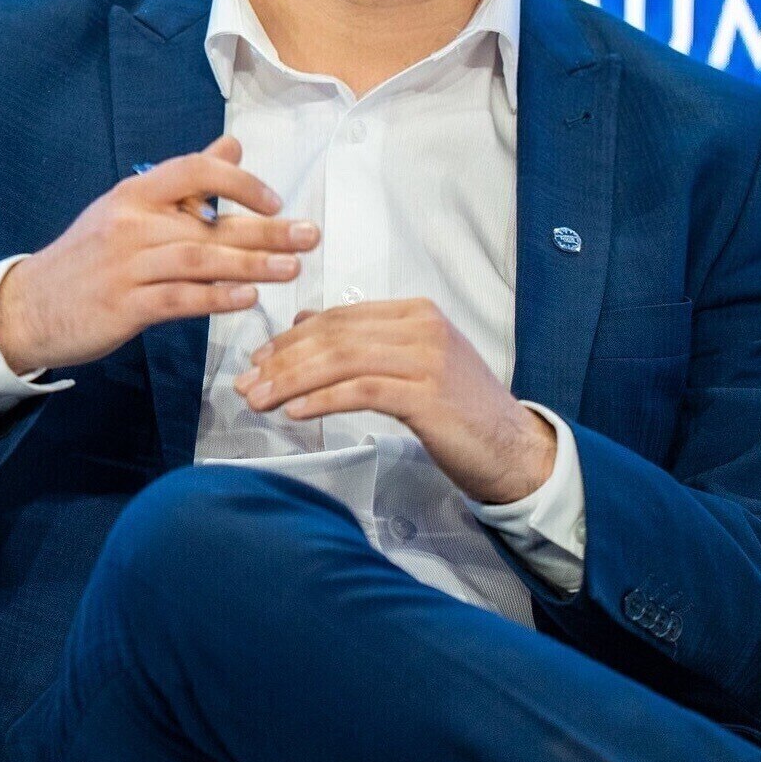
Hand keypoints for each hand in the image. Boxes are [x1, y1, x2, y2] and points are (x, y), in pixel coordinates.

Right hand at [0, 135, 319, 374]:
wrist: (30, 306)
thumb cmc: (90, 256)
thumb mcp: (129, 208)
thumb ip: (185, 182)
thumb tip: (233, 146)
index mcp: (134, 193)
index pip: (192, 170)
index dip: (238, 181)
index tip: (275, 200)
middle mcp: (130, 224)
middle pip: (208, 224)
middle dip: (266, 230)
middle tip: (310, 235)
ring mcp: (125, 266)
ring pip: (198, 260)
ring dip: (250, 266)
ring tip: (291, 269)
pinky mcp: (123, 306)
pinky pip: (177, 300)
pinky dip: (215, 299)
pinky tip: (247, 300)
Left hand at [234, 299, 556, 504]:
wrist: (515, 449)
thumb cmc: (457, 411)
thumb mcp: (409, 364)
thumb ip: (362, 341)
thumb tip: (303, 320)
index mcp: (415, 312)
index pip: (339, 317)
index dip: (291, 337)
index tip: (257, 360)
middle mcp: (421, 326)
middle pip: (334, 335)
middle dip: (282, 360)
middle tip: (246, 382)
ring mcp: (427, 358)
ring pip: (341, 360)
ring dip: (291, 381)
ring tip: (257, 400)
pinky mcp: (428, 395)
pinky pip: (360, 391)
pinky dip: (321, 399)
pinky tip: (293, 412)